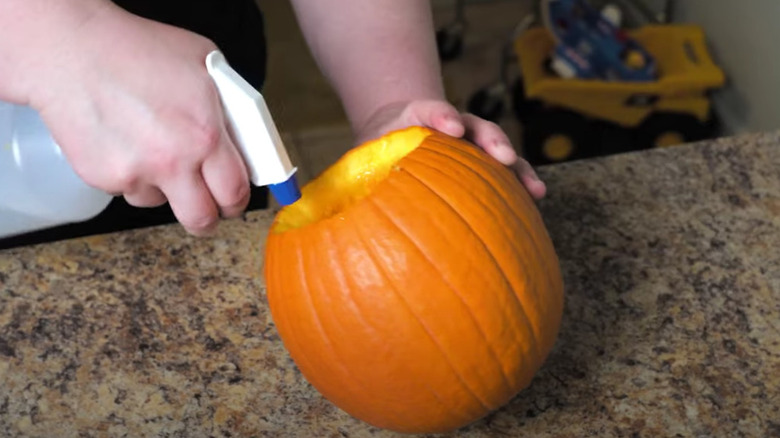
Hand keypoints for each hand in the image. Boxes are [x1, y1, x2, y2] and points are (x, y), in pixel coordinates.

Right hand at [26, 3, 249, 235]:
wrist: (70, 50)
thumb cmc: (137, 49)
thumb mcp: (205, 65)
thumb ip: (229, 107)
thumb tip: (245, 138)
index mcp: (205, 134)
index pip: (235, 191)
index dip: (237, 201)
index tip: (234, 200)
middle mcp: (172, 160)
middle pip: (201, 219)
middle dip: (209, 217)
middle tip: (207, 203)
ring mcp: (135, 174)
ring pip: (161, 203)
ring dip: (164, 186)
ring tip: (152, 146)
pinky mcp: (103, 178)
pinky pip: (129, 189)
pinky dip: (132, 174)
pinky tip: (125, 140)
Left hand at [354, 100, 546, 199]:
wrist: (399, 136)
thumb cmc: (379, 151)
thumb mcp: (363, 155)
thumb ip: (349, 171)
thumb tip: (312, 202)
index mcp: (417, 120)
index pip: (428, 110)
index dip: (440, 115)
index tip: (448, 126)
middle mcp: (451, 129)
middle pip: (474, 126)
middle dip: (488, 139)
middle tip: (498, 155)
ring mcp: (471, 146)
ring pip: (497, 149)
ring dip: (515, 166)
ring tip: (533, 188)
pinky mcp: (484, 165)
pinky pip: (506, 172)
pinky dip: (522, 182)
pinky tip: (536, 198)